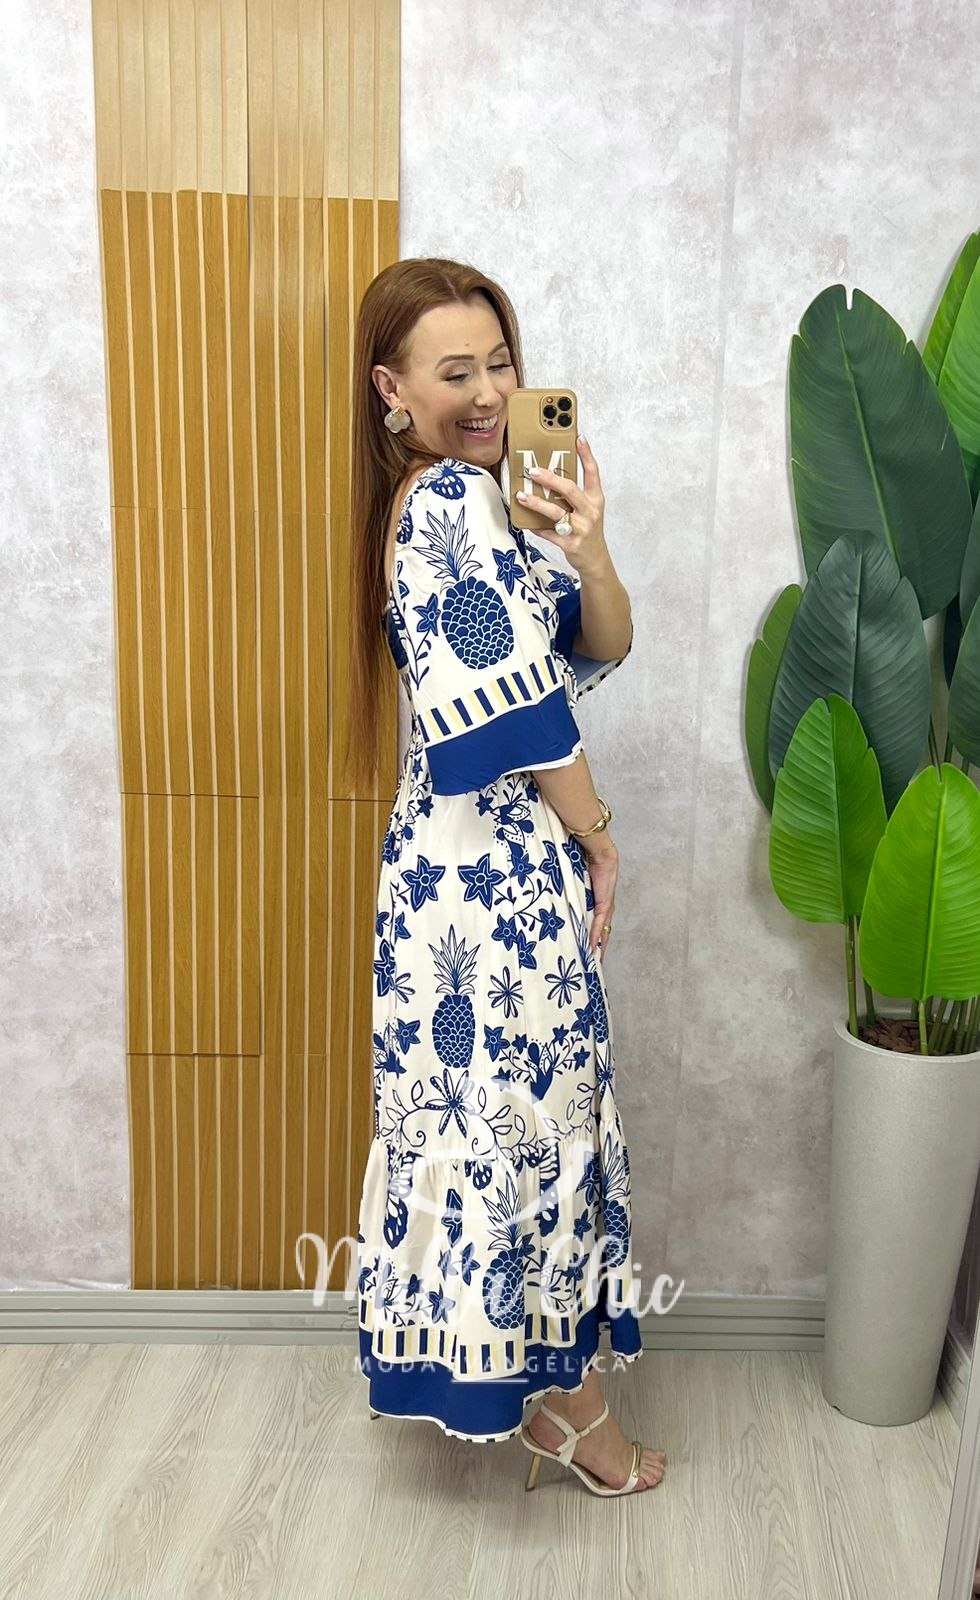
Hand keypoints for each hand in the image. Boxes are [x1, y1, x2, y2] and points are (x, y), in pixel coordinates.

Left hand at [515, 436, 607, 575]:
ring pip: (555, 512)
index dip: (586, 454)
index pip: (593, 473)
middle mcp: (590, 512)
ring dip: (536, 503)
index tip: (578, 438)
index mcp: (596, 499)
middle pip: (569, 490)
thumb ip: (574, 495)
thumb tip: (550, 477)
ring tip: (521, 495)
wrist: (595, 559)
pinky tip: (526, 522)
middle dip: (549, 478)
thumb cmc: (588, 530)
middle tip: (532, 470)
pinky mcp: (570, 544)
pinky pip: (548, 533)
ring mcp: (581, 528)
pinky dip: (536, 527)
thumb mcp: (588, 510)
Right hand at [581, 837, 617, 958]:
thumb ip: (570, 893)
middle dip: (598, 951)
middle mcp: (604, 908)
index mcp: (597, 903)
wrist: (598, 852)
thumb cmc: (586, 862)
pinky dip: (595, 937)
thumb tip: (554, 898)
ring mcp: (605, 907)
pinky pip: (599, 924)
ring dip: (598, 948)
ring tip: (593, 963)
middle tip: (592, 966)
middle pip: (602, 935)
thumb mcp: (576, 883)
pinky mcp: (604, 904)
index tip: (589, 954)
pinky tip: (592, 949)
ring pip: (603, 933)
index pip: (597, 927)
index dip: (594, 941)